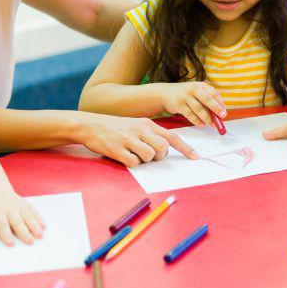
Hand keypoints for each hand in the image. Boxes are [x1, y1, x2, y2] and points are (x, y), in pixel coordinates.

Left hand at [0, 184, 45, 245]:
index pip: (2, 224)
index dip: (6, 234)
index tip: (11, 244)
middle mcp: (10, 209)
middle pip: (18, 222)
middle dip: (24, 232)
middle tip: (30, 242)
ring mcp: (19, 206)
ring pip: (28, 217)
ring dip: (35, 226)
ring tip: (40, 236)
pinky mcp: (25, 204)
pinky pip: (33, 211)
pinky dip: (39, 218)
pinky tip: (44, 226)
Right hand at [80, 114, 197, 166]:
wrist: (90, 125)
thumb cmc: (116, 128)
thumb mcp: (136, 125)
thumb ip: (151, 135)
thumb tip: (163, 150)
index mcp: (147, 124)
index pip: (172, 137)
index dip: (185, 148)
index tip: (195, 157)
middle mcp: (141, 130)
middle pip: (162, 148)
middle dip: (158, 156)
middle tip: (148, 155)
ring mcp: (129, 139)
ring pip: (149, 156)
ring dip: (144, 160)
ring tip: (133, 154)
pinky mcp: (117, 149)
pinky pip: (133, 162)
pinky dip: (130, 163)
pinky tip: (123, 155)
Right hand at [160, 82, 226, 128]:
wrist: (165, 93)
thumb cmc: (185, 94)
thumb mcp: (196, 92)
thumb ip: (206, 100)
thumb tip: (218, 112)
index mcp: (200, 85)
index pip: (213, 93)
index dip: (220, 103)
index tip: (224, 111)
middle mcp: (193, 89)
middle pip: (207, 99)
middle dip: (216, 109)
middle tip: (222, 116)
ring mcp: (185, 97)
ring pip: (199, 109)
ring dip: (206, 118)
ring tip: (211, 125)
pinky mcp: (179, 105)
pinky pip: (190, 115)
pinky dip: (196, 121)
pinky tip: (201, 125)